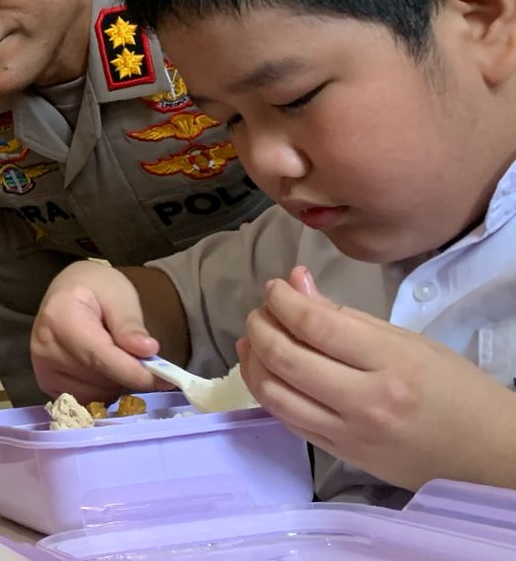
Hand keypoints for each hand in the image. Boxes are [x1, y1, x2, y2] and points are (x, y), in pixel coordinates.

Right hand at [31, 260, 169, 400]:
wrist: (70, 291)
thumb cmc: (95, 288)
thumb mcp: (119, 295)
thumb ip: (130, 324)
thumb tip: (147, 351)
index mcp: (59, 316)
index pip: (99, 356)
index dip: (133, 372)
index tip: (164, 378)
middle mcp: (44, 346)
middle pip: (98, 377)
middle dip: (128, 374)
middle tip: (142, 359)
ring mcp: (42, 368)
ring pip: (94, 394)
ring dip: (116, 384)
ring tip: (118, 358)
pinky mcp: (47, 383)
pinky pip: (85, 400)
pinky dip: (103, 391)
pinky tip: (105, 370)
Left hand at [240, 266, 515, 490]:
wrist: (488, 456)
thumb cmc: (457, 391)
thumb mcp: (411, 342)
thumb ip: (347, 317)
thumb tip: (297, 284)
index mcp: (392, 363)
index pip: (316, 325)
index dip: (283, 300)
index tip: (275, 287)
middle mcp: (366, 401)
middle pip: (285, 358)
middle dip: (260, 325)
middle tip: (262, 310)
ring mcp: (348, 433)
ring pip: (273, 393)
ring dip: (252, 359)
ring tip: (255, 338)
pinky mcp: (339, 455)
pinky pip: (285, 419)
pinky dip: (266, 390)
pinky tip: (266, 370)